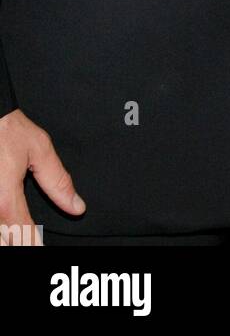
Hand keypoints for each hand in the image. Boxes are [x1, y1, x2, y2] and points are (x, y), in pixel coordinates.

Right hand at [0, 108, 85, 244]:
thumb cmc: (6, 128)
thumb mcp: (38, 149)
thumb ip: (58, 181)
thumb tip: (76, 205)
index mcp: (5, 200)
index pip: (23, 236)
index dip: (35, 245)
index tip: (42, 248)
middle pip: (4, 239)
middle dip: (19, 241)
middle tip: (33, 240)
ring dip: (7, 234)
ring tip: (23, 233)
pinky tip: (7, 223)